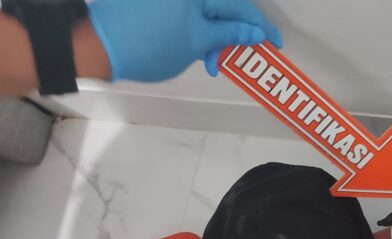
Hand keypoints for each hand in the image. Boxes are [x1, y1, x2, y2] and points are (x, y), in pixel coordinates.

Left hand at [87, 0, 281, 81]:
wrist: (98, 45)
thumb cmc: (149, 45)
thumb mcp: (197, 42)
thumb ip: (229, 34)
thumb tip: (254, 31)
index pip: (240, 6)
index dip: (260, 27)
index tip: (274, 43)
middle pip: (222, 7)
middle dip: (232, 34)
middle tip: (236, 59)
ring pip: (204, 11)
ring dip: (213, 34)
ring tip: (209, 61)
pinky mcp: (156, 2)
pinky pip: (187, 11)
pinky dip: (196, 28)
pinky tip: (193, 48)